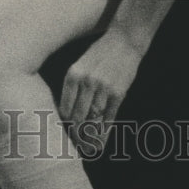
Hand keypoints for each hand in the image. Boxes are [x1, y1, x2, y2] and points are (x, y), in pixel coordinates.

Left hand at [59, 26, 142, 154]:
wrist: (125, 39)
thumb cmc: (99, 53)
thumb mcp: (80, 64)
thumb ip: (73, 86)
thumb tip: (66, 114)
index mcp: (73, 75)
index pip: (64, 109)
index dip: (63, 124)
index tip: (64, 132)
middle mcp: (87, 82)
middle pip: (77, 118)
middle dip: (75, 134)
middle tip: (74, 145)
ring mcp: (104, 88)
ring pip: (93, 121)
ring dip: (89, 137)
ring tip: (86, 148)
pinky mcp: (119, 93)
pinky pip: (109, 118)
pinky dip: (104, 133)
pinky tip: (100, 143)